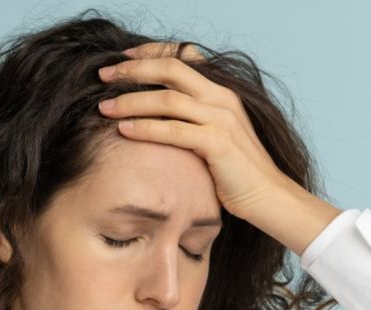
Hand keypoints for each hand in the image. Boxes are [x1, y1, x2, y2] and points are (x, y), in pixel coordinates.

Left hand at [96, 42, 292, 220]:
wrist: (267, 196)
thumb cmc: (236, 171)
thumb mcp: (216, 133)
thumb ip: (192, 116)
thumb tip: (154, 111)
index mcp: (221, 91)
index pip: (182, 56)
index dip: (149, 53)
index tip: (121, 59)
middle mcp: (222, 98)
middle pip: (170, 69)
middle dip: (132, 70)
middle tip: (103, 75)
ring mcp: (222, 119)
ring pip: (167, 99)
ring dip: (131, 101)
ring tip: (104, 107)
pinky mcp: (218, 143)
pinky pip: (174, 130)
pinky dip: (145, 128)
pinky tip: (124, 130)